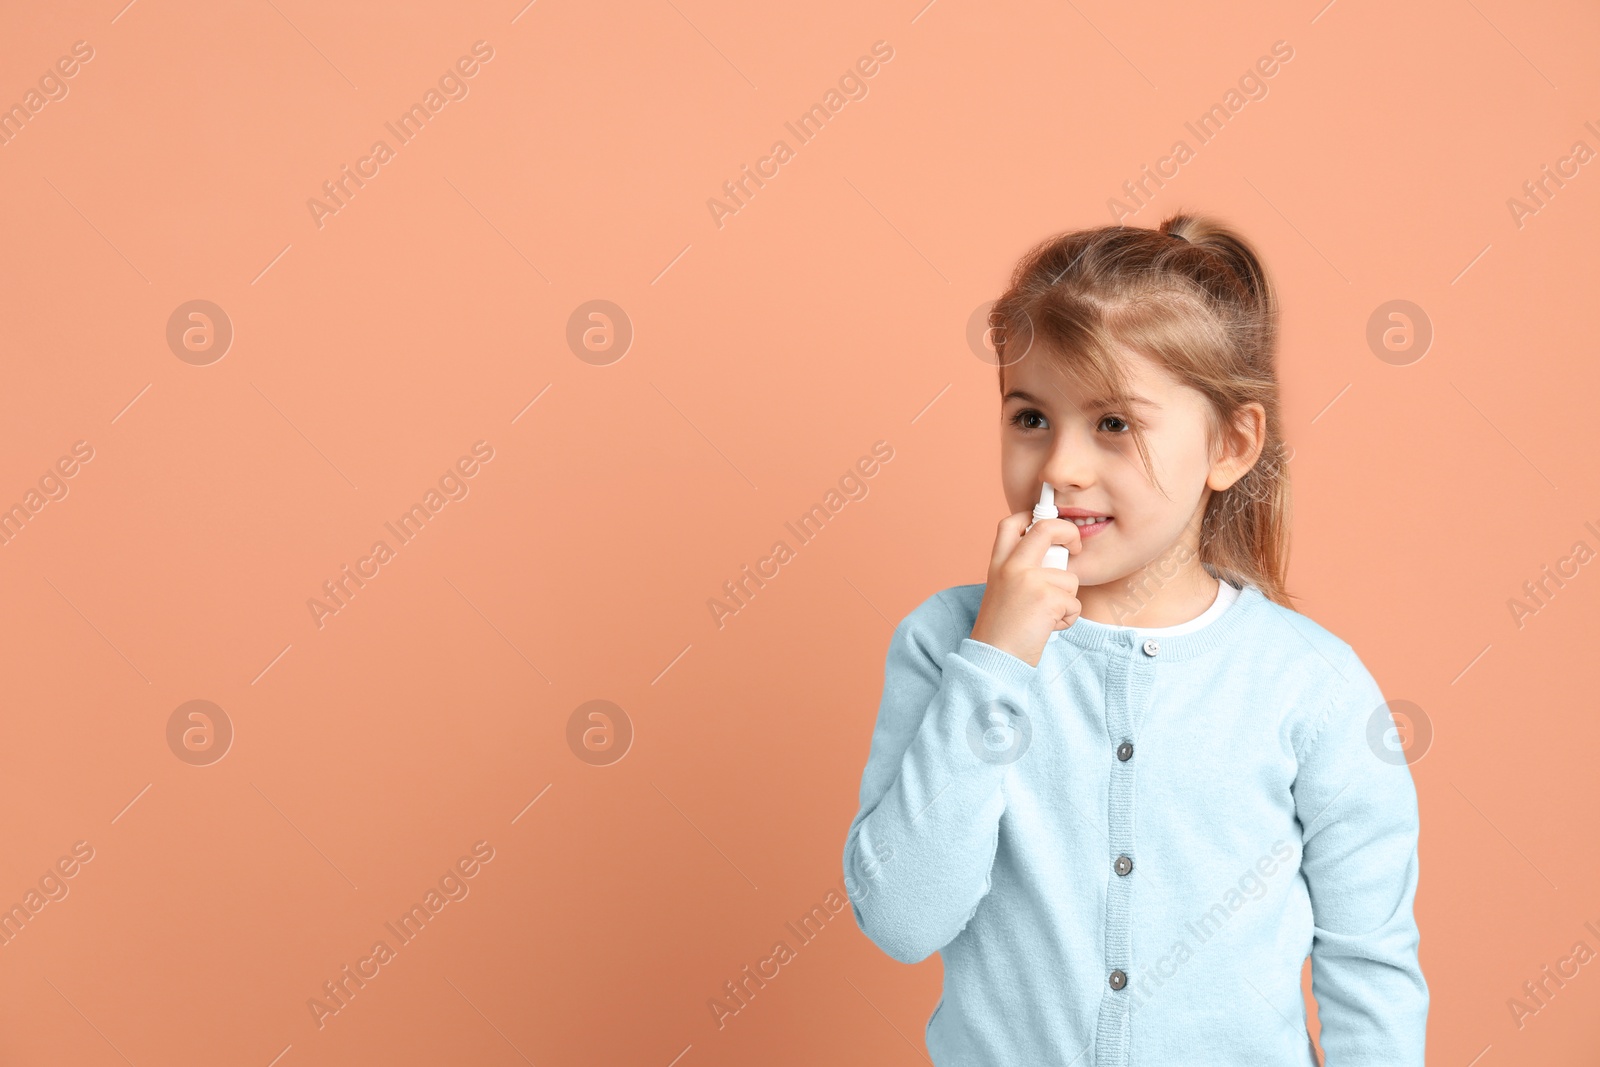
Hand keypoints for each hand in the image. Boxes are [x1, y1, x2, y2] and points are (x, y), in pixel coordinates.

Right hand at [969, 511, 1081, 667]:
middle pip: (1047, 529)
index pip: (1012, 523)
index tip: (1049, 520)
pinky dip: (1068, 619)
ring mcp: (1029, 580)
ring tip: (1045, 616)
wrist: (993, 659)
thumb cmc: (1002, 631)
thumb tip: (1056, 557)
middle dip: (1069, 533)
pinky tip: (1047, 627)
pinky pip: (1074, 603)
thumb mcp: (1002, 590)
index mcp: (998, 563)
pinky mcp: (1047, 598)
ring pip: (1069, 578)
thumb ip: (1021, 571)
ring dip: (1066, 600)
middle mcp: (1011, 566)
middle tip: (1076, 547)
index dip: (1033, 515)